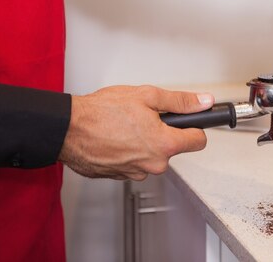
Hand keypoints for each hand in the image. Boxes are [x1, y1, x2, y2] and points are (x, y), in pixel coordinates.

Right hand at [59, 85, 211, 180]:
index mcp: (164, 144)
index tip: (187, 121)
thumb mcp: (146, 96)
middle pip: (171, 148)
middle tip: (143, 117)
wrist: (68, 129)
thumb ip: (180, 101)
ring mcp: (136, 173)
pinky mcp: (120, 176)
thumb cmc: (101, 112)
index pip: (198, 141)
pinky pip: (133, 162)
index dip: (195, 127)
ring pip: (151, 156)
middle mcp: (153, 165)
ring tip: (124, 127)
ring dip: (143, 142)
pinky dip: (127, 151)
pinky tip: (114, 138)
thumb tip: (203, 102)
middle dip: (162, 132)